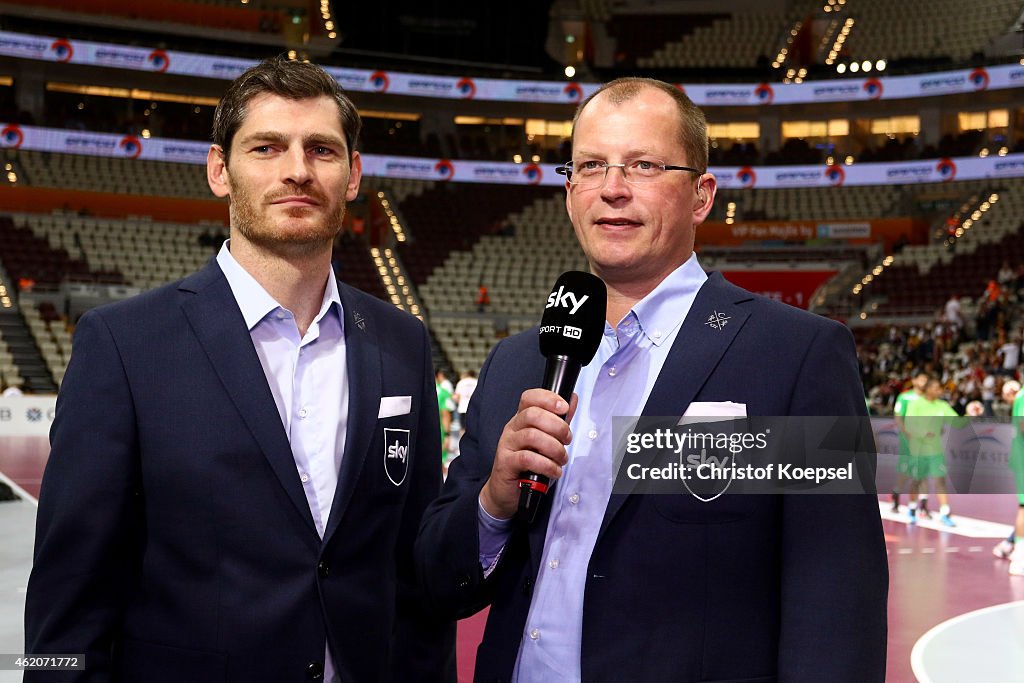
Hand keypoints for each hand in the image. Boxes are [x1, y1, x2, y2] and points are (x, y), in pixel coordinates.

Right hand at [479, 389, 576, 519]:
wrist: (508, 492)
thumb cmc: (528, 465)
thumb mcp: (546, 440)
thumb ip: (558, 420)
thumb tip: (573, 399)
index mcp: (522, 419)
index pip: (530, 398)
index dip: (548, 398)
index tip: (565, 407)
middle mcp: (512, 428)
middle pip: (533, 414)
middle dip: (557, 426)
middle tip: (566, 440)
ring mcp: (507, 444)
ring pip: (532, 436)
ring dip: (554, 448)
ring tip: (561, 459)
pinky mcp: (506, 462)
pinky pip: (527, 458)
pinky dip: (546, 465)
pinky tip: (553, 471)